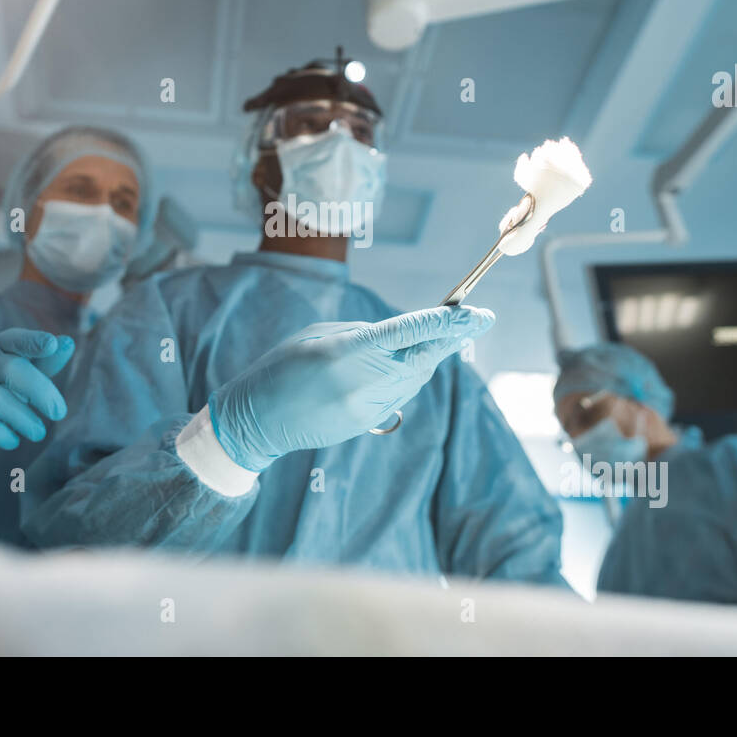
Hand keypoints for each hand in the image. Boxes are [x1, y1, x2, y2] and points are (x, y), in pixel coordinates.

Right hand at [0, 329, 74, 477]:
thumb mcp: (15, 377)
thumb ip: (42, 363)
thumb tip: (69, 344)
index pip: (14, 338)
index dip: (33, 341)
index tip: (52, 345)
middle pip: (11, 368)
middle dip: (40, 391)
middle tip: (59, 413)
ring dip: (23, 418)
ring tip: (38, 433)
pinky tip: (12, 441)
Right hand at [209, 306, 493, 471]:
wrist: (257, 420)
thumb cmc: (283, 366)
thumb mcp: (318, 335)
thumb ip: (364, 332)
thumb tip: (404, 333)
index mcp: (346, 352)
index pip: (406, 333)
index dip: (445, 323)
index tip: (475, 313)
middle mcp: (361, 382)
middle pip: (424, 358)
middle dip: (453, 338)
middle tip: (480, 319)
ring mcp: (366, 408)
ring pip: (416, 378)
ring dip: (431, 355)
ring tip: (441, 336)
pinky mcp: (366, 424)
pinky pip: (400, 395)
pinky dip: (408, 376)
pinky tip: (404, 363)